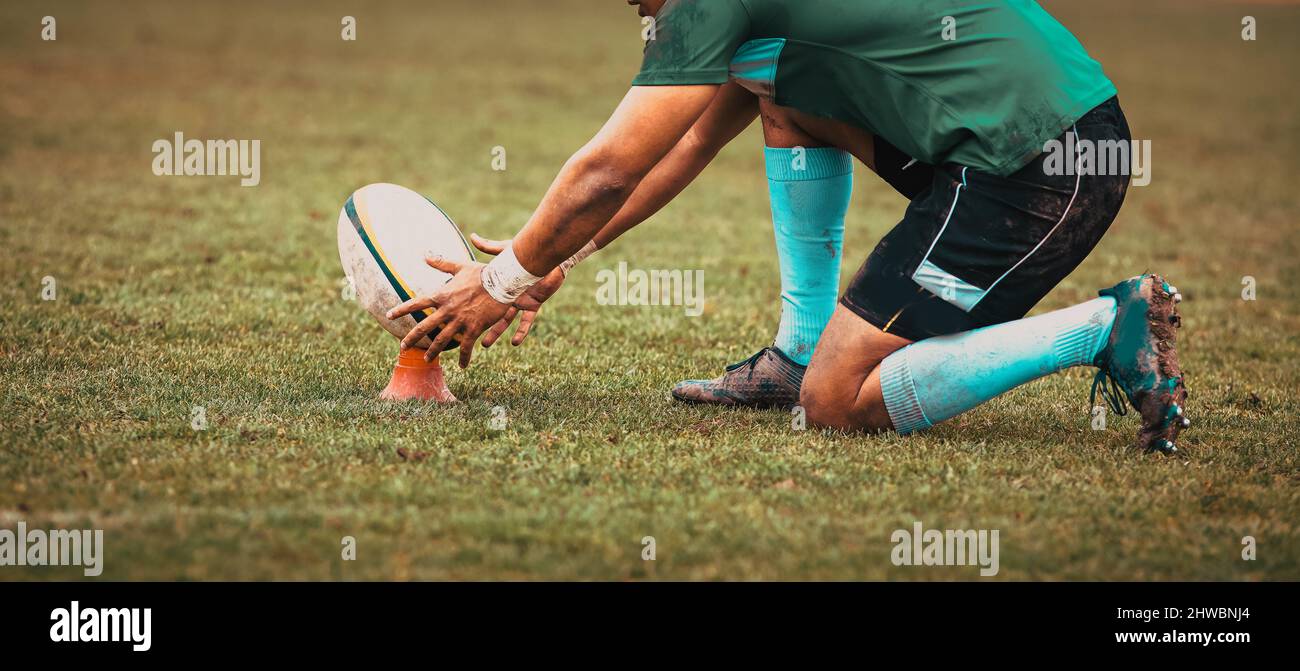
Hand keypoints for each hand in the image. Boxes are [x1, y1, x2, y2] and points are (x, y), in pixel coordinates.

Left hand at [386, 255, 511, 368]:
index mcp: (442, 295)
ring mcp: (460, 321)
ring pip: (442, 340)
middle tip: (403, 347)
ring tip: (426, 359)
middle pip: (424, 327)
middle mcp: (448, 310)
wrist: (501, 282)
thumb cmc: (482, 273)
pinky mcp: (474, 328)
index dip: (401, 310)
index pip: (416, 304)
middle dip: (412, 338)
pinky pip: (466, 347)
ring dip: (433, 351)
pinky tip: (462, 366)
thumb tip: (426, 255)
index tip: (389, 315)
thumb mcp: (460, 266)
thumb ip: (441, 263)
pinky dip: (464, 357)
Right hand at [469, 234, 567, 347]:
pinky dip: (521, 331)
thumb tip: (472, 237)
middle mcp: (509, 295)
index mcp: (501, 284)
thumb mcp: (504, 250)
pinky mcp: (534, 304)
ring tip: (484, 343)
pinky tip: (515, 343)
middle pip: (491, 313)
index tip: (461, 314)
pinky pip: (526, 321)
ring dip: (496, 331)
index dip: (474, 306)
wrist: (548, 255)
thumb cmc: (526, 252)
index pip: (484, 298)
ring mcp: (521, 301)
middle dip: (479, 323)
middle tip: (464, 333)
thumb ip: (489, 246)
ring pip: (506, 320)